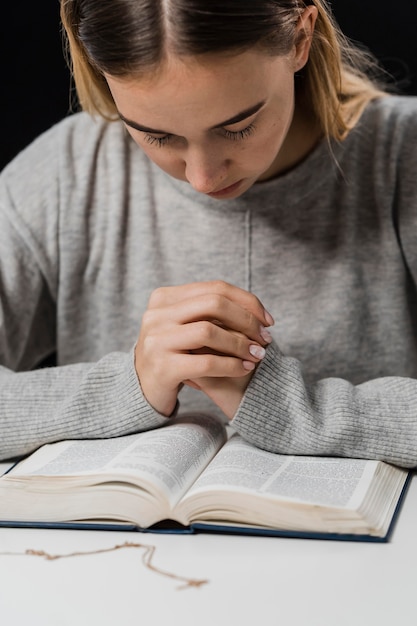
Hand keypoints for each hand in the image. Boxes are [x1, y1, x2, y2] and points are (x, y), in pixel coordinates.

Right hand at [134, 281, 273, 416]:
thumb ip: (208, 311)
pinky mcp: (162, 367)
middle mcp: (156, 315)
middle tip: (266, 338)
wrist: (143, 385)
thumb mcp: (184, 324)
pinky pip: (206, 362)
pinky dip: (231, 364)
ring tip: (258, 354)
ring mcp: (157, 340)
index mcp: (164, 297)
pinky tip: (245, 368)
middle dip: (247, 320)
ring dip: (241, 343)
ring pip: (209, 331)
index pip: (215, 288)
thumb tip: (253, 307)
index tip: (268, 320)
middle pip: (214, 304)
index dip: (247, 301)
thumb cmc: (174, 352)